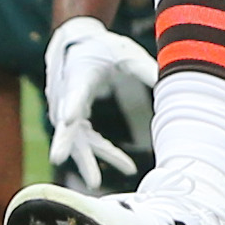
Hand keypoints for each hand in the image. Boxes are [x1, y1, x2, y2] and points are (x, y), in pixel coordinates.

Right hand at [45, 14, 156, 191]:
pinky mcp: (72, 117)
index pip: (74, 92)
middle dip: (62, 142)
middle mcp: (67, 95)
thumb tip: (167, 82)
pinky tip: (127, 165)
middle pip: (63, 122)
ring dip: (87, 158)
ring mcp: (66, 109)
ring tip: (96, 182)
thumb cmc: (102, 48)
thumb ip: (144, 68)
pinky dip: (102, 151)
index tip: (68, 119)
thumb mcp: (125, 53)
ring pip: (76, 138)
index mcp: (78, 75)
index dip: (71, 106)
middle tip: (57, 159)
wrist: (75, 43)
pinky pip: (87, 139)